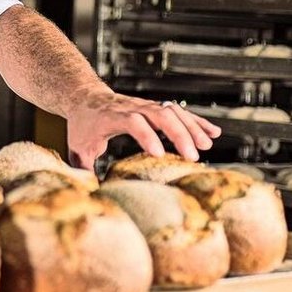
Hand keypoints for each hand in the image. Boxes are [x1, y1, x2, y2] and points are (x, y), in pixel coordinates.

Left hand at [65, 88, 220, 169]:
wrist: (86, 97)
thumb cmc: (82, 125)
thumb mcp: (78, 147)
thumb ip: (83, 169)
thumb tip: (87, 193)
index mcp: (112, 116)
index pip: (133, 121)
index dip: (146, 135)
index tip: (159, 154)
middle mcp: (133, 107)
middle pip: (159, 114)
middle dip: (178, 134)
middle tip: (193, 156)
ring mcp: (146, 106)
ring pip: (173, 111)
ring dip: (191, 127)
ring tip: (207, 146)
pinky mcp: (156, 108)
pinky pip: (180, 112)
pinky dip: (197, 121)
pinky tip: (213, 133)